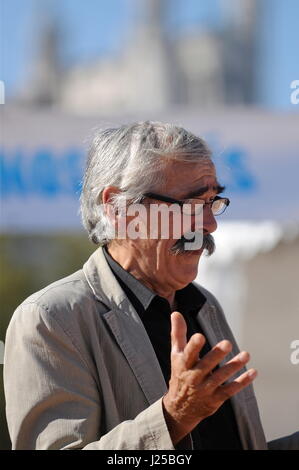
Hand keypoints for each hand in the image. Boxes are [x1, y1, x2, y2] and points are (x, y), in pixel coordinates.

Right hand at [162, 311, 256, 444]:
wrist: (179, 409)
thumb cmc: (180, 374)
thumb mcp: (176, 354)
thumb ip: (178, 334)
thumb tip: (176, 313)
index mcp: (183, 364)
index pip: (188, 354)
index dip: (193, 346)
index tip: (199, 336)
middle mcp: (193, 377)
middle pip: (206, 366)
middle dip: (216, 355)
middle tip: (227, 343)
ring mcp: (205, 389)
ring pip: (220, 377)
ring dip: (234, 366)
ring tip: (245, 355)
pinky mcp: (215, 398)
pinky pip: (230, 390)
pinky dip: (242, 382)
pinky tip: (252, 372)